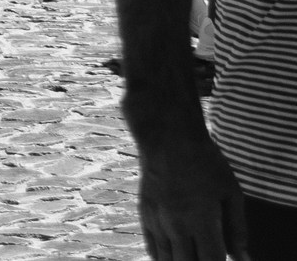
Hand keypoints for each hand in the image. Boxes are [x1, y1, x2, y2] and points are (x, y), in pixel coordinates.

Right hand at [133, 118, 243, 259]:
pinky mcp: (144, 214)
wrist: (166, 137)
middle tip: (209, 254)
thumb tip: (241, 257)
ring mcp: (157, 221)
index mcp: (201, 221)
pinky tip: (175, 255)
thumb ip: (237, 229)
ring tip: (193, 255)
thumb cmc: (205, 162)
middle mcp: (176, 226)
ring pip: (167, 260)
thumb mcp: (231, 193)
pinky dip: (163, 257)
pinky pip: (152, 248)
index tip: (224, 258)